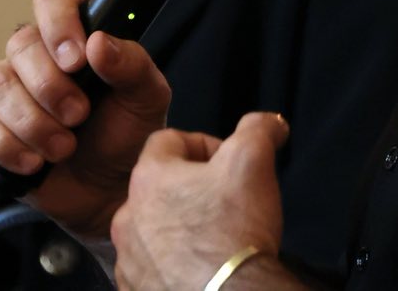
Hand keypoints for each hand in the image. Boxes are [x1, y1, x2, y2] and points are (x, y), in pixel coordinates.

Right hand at [0, 0, 172, 234]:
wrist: (108, 191)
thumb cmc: (127, 135)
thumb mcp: (146, 98)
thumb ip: (131, 64)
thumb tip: (98, 42)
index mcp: (74, 36)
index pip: (52, 1)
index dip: (58, 24)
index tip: (76, 60)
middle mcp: (35, 56)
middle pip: (20, 45)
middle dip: (51, 87)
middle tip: (79, 116)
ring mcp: (6, 91)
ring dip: (33, 123)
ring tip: (64, 148)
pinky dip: (7, 146)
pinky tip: (35, 163)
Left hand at [110, 112, 292, 290]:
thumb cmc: (233, 233)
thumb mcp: (253, 161)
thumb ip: (258, 129)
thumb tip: (268, 123)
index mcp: (149, 178)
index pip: (169, 139)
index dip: (205, 144)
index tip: (228, 164)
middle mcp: (129, 217)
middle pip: (160, 187)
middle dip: (191, 190)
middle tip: (224, 202)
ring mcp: (130, 259)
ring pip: (154, 229)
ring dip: (179, 228)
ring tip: (214, 238)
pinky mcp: (138, 289)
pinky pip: (152, 268)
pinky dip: (173, 264)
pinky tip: (200, 267)